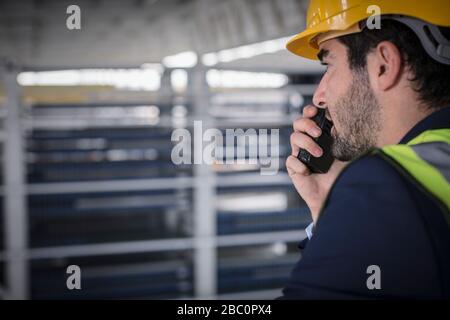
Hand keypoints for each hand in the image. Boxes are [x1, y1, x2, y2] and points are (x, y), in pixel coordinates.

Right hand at [286, 105, 347, 223]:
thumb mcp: (347, 151)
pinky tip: (308, 171)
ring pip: (293, 137)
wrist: (337, 195)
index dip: (309, 111)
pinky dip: (299, 164)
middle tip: (318, 134)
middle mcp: (308, 142)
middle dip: (306, 124)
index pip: (310, 117)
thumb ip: (343, 135)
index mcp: (320, 135)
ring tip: (319, 154)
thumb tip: (337, 123)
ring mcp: (300, 154)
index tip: (315, 111)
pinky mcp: (294, 168)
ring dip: (306, 143)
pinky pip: (290, 160)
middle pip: (298, 123)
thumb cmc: (344, 173)